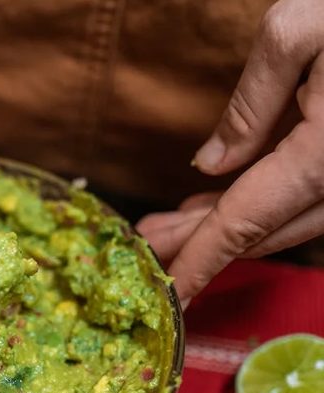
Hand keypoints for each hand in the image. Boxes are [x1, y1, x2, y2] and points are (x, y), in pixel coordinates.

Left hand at [137, 0, 323, 306]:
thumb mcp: (300, 31)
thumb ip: (251, 104)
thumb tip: (211, 165)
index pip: (245, 222)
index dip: (200, 261)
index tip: (170, 295)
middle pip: (262, 228)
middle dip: (200, 243)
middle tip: (149, 244)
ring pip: (287, 219)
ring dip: (228, 227)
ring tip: (174, 225)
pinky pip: (308, 198)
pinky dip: (262, 205)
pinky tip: (225, 200)